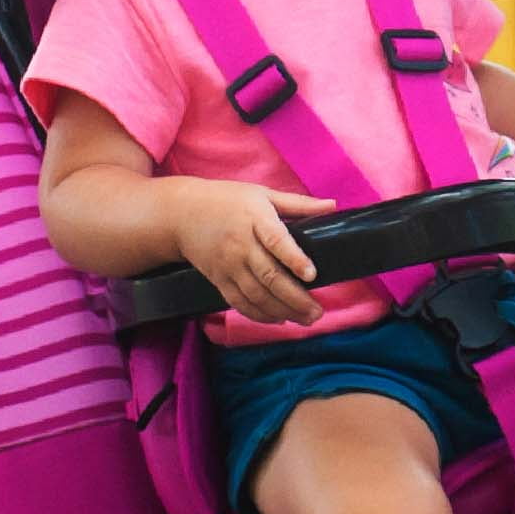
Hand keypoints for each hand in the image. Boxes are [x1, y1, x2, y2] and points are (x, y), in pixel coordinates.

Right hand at [170, 181, 335, 326]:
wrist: (182, 214)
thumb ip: (298, 204)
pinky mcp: (218, 279)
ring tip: (305, 319)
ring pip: (256, 295)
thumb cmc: (227, 200)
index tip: (311, 274)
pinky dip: (259, 315)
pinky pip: (239, 302)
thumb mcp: (262, 194)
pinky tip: (278, 320)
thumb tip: (333, 206)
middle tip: (317, 312)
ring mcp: (228, 265)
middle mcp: (241, 244)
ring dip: (282, 311)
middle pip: (269, 276)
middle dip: (295, 298)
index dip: (294, 258)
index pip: (276, 240)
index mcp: (255, 218)